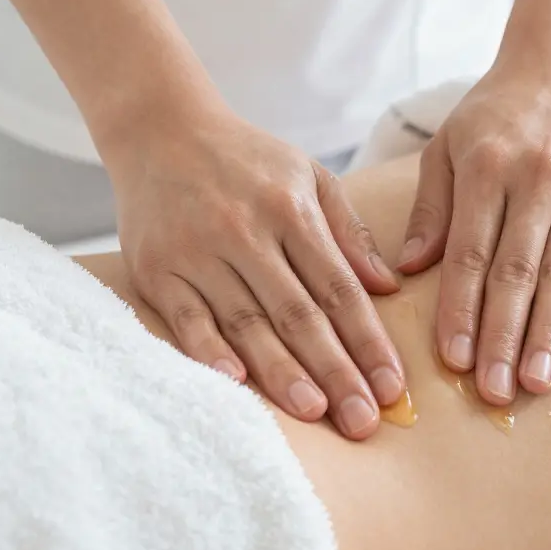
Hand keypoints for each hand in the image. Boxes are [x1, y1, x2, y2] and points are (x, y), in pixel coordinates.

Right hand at [107, 110, 405, 439]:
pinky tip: (236, 382)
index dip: (367, 340)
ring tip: (314, 411)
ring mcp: (198, 252)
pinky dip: (209, 351)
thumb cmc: (244, 159)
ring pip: (246, 322)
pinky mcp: (158, 269)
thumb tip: (389, 286)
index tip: (392, 386)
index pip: (338, 288)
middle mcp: (245, 232)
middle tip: (363, 421)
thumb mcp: (308, 175)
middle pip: (298, 314)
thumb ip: (349, 231)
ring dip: (281, 371)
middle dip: (335, 370)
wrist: (160, 129)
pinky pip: (186, 319)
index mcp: (291, 209)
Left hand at [396, 49, 550, 402]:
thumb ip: (430, 208)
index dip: (460, 310)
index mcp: (487, 168)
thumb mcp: (448, 146)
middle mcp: (538, 179)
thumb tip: (406, 270)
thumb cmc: (496, 110)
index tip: (451, 360)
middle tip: (493, 392)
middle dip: (503, 337)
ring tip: (537, 383)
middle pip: (518, 272)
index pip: (470, 253)